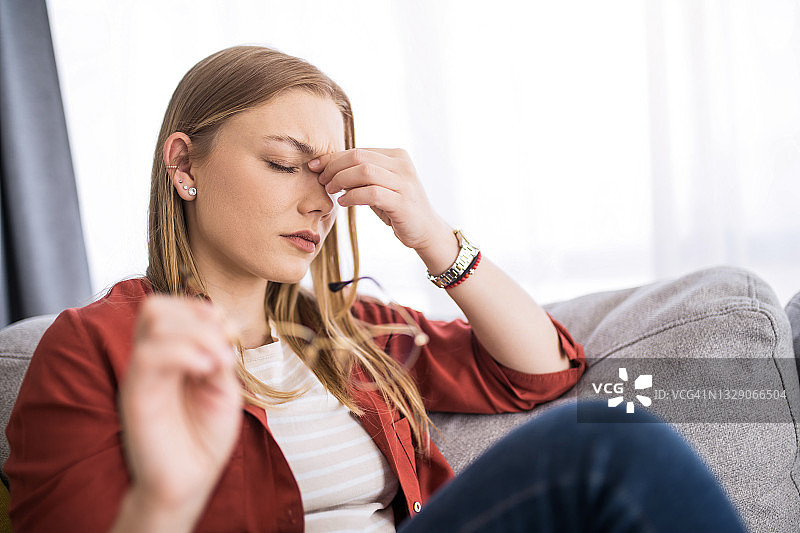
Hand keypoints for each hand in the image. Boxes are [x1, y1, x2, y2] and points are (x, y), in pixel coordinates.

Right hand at [119, 295, 241, 517]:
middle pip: (156, 306)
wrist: (189, 480)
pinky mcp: (136, 393)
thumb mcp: (223, 387)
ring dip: (197, 333)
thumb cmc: (205, 435)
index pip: (170, 307)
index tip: (230, 331)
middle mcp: (151, 360)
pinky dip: (186, 351)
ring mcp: (141, 374)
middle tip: (224, 347)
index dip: (201, 308)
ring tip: (218, 364)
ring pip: (153, 320)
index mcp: (170, 355)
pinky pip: (150, 353)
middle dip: (198, 316)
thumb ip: (218, 356)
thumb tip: (218, 328)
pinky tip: (207, 370)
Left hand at [310, 148, 447, 249]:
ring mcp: (404, 183)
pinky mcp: (403, 202)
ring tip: (331, 191)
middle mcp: (402, 165)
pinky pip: (372, 193)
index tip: (315, 167)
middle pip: (358, 157)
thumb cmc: (397, 207)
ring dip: (341, 180)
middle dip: (334, 167)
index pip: (358, 150)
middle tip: (322, 181)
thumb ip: (361, 174)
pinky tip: (344, 202)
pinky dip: (353, 196)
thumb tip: (328, 166)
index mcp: (396, 155)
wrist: (425, 229)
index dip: (333, 157)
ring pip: (364, 171)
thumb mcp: (380, 185)